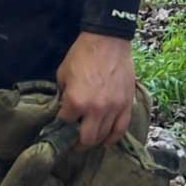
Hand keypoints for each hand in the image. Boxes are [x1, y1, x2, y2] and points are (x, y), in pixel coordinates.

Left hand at [56, 32, 134, 148]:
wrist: (107, 41)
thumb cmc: (82, 55)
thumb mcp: (62, 73)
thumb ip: (62, 94)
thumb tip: (63, 108)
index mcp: (76, 102)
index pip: (65, 123)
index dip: (60, 126)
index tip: (58, 127)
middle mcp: (95, 110)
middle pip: (86, 139)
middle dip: (77, 143)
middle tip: (72, 143)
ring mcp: (113, 109)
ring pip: (104, 137)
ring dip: (94, 141)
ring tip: (88, 141)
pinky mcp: (126, 106)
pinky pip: (121, 130)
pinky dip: (112, 138)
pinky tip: (106, 141)